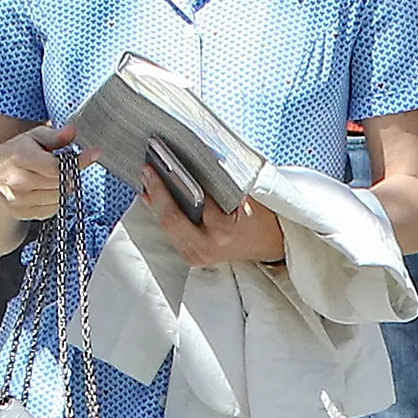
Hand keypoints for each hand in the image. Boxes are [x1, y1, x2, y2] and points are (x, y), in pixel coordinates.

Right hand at [0, 122, 74, 221]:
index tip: (94, 154)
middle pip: (61, 182)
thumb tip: (72, 132)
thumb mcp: (30, 138)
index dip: (78, 161)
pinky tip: (48, 188)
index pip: (56, 167)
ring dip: (65, 185)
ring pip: (60, 196)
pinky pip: (53, 208)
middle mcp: (18, 182)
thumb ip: (53, 136)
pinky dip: (57, 198)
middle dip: (71, 172)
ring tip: (55, 175)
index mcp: (18, 159)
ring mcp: (20, 201)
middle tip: (69, 164)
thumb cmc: (12, 155)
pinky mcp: (24, 214)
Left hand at [140, 165, 285, 267]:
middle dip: (158, 192)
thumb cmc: (262, 218)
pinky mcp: (192, 256)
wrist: (271, 245)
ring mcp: (198, 255)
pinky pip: (170, 233)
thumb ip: (226, 183)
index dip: (179, 180)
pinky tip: (150, 197)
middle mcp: (207, 246)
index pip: (196, 200)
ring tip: (146, 179)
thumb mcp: (251, 197)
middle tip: (148, 169)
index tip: (167, 161)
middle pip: (172, 218)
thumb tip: (197, 161)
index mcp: (223, 230)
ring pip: (167, 227)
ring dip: (154, 202)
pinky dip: (160, 213)